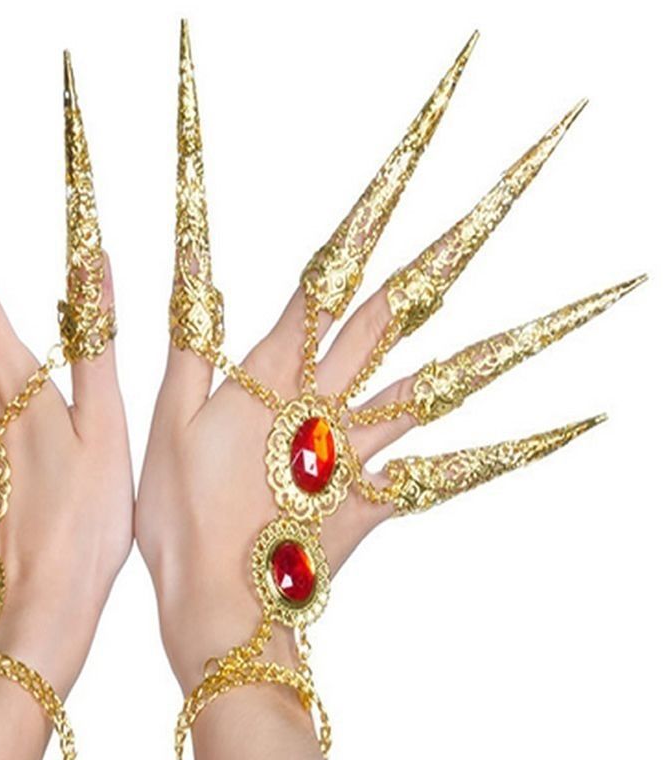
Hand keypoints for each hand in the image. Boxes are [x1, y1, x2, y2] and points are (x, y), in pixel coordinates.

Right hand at [137, 24, 614, 699]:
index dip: (373, 205)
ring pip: (450, 378)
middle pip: (404, 304)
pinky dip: (517, 445)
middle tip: (520, 174)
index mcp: (274, 373)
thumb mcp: (166, 423)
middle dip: (460, 233)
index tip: (416, 146)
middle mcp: (330, 398)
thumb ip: (193, 345)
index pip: (331, 269)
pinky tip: (575, 420)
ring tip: (592, 296)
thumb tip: (194, 272)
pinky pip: (456, 465)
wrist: (220, 614)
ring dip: (520, 334)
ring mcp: (364, 447)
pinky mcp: (382, 494)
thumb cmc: (181, 522)